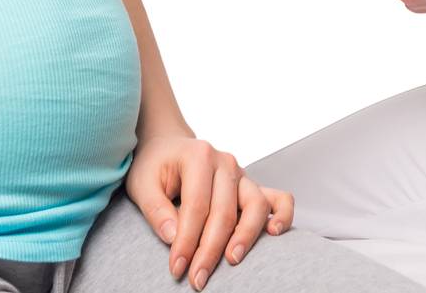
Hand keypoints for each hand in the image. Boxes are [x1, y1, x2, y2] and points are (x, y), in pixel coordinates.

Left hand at [126, 134, 293, 289]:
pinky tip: (274, 233)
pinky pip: (279, 198)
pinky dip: (283, 215)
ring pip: (255, 206)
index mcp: (198, 156)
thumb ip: (156, 210)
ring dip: (245, 237)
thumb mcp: (142, 184)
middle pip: (224, 211)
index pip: (196, 206)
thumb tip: (174, 238)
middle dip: (210, 250)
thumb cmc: (154, 166)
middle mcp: (225, 162)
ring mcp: (242, 174)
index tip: (177, 268)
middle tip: (197, 279)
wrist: (168, 146)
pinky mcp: (252, 186)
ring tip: (232, 261)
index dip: (187, 241)